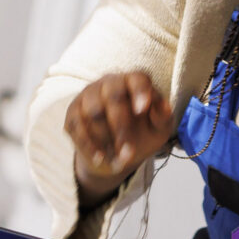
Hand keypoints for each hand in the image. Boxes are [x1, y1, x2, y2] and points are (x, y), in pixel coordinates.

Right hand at [64, 71, 174, 197]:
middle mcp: (109, 83)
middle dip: (121, 127)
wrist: (117, 151)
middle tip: (129, 153)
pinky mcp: (73, 112)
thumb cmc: (143, 132)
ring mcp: (88, 96)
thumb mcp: (159, 129)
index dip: (140, 92)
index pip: (137, 79)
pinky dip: (89, 145)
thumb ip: (163, 117)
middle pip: (113, 97)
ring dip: (106, 139)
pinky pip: (77, 127)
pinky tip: (100, 159)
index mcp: (134, 81)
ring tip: (118, 160)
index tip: (142, 110)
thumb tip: (165, 108)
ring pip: (94, 113)